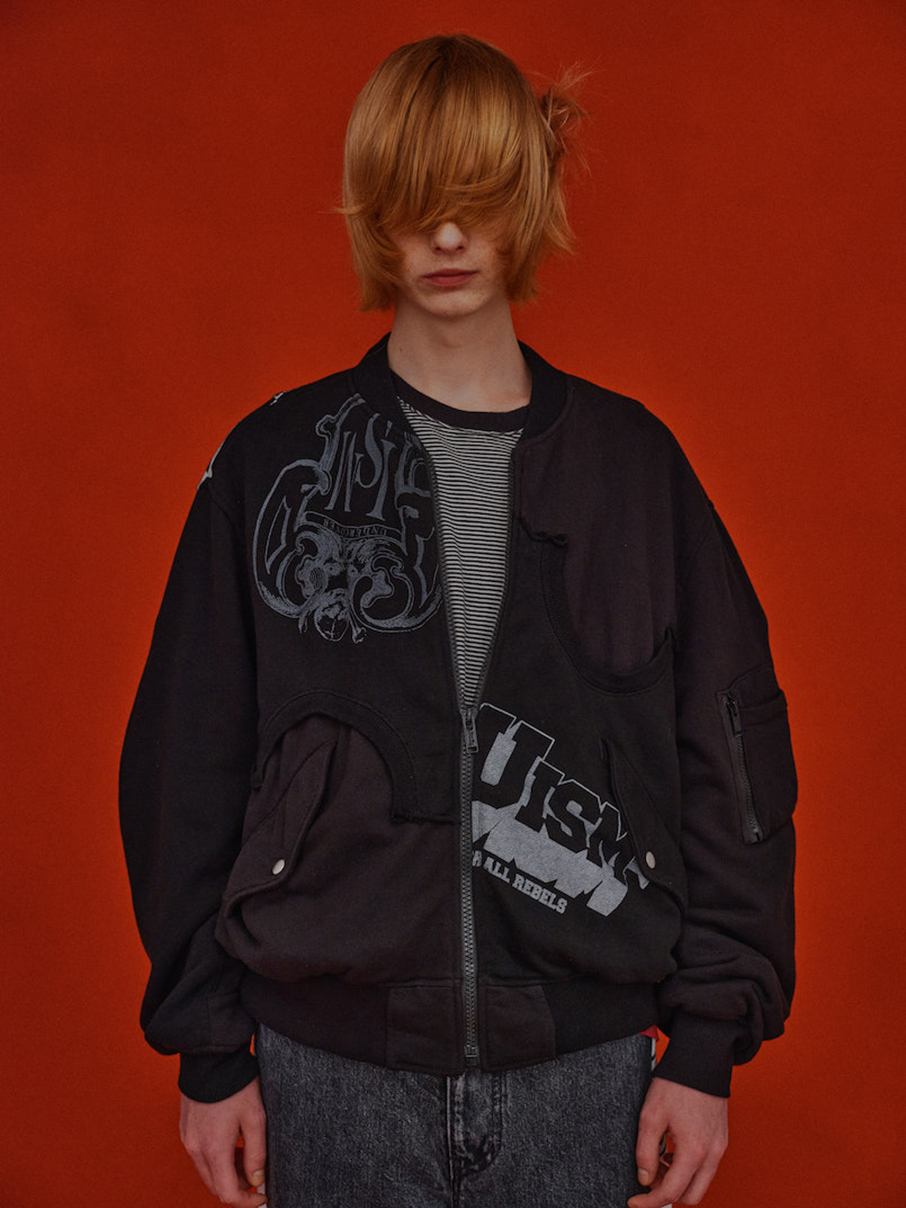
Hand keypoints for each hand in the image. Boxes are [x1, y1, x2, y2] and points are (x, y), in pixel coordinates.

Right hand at [179, 1077, 267, 1206]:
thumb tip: (257, 1179)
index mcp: (213, 1149)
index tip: (262, 1195)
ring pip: (207, 1172)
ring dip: (227, 1172)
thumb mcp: (255, 1118)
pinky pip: (200, 1155)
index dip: (247, 1201)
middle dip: (238, 1187)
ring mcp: (188, 1139)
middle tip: (258, 1174)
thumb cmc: (236, 1084)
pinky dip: (216, 1158)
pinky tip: (232, 1142)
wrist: (211, 1057)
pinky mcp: (186, 1129)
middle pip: (216, 1186)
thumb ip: (257, 1153)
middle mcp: (195, 1149)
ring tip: (248, 1155)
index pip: (228, 1194)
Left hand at [627, 1076, 727, 1206]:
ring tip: (658, 1159)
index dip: (649, 1202)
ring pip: (700, 1183)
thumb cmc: (677, 1083)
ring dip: (678, 1181)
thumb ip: (645, 1151)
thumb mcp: (650, 1115)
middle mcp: (712, 1154)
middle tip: (648, 1179)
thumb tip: (644, 1178)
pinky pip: (706, 1167)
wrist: (701, 1060)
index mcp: (694, 1151)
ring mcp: (719, 1148)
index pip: (671, 1193)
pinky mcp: (721, 1140)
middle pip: (691, 1196)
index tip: (634, 1201)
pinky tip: (672, 1150)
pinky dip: (688, 1168)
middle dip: (667, 1194)